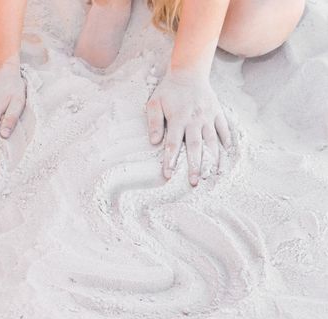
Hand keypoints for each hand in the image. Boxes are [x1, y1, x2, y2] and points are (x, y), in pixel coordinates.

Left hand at [146, 70, 231, 185]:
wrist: (189, 72)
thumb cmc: (168, 91)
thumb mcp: (154, 103)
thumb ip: (154, 122)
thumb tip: (154, 142)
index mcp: (178, 118)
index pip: (173, 144)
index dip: (170, 160)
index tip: (168, 175)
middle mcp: (195, 119)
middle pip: (195, 147)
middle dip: (195, 166)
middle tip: (194, 183)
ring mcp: (208, 116)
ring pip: (212, 141)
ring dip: (212, 159)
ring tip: (212, 175)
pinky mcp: (217, 112)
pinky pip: (224, 129)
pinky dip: (227, 142)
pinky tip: (227, 155)